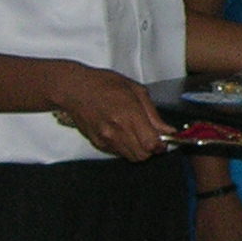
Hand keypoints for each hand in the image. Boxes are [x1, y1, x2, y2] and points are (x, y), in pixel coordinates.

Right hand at [51, 66, 170, 162]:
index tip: (164, 139)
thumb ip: (153, 113)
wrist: (74, 89)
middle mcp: (117, 130)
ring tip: (136, 133)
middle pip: (142, 155)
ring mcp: (106, 139)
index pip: (151, 144)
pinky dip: (125, 147)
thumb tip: (167, 130)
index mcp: (129, 114)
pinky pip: (118, 153)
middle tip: (151, 137)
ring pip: (131, 157)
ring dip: (138, 149)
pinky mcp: (98, 143)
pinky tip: (122, 132)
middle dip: (151, 149)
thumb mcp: (135, 90)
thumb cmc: (104, 84)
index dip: (161, 145)